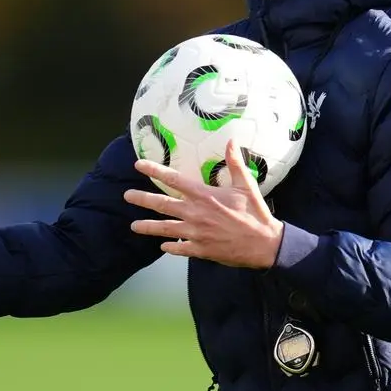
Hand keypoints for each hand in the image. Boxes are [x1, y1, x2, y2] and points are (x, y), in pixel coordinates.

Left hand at [124, 138, 283, 268]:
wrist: (264, 243)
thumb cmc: (255, 212)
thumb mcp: (246, 184)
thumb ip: (234, 162)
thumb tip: (230, 140)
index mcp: (204, 195)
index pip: (173, 180)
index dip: (154, 171)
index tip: (138, 165)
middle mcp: (195, 213)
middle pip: (162, 204)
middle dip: (142, 199)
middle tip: (126, 196)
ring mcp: (195, 233)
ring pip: (165, 228)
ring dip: (148, 226)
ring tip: (134, 226)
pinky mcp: (200, 249)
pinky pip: (179, 248)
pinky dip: (169, 248)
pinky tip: (162, 247)